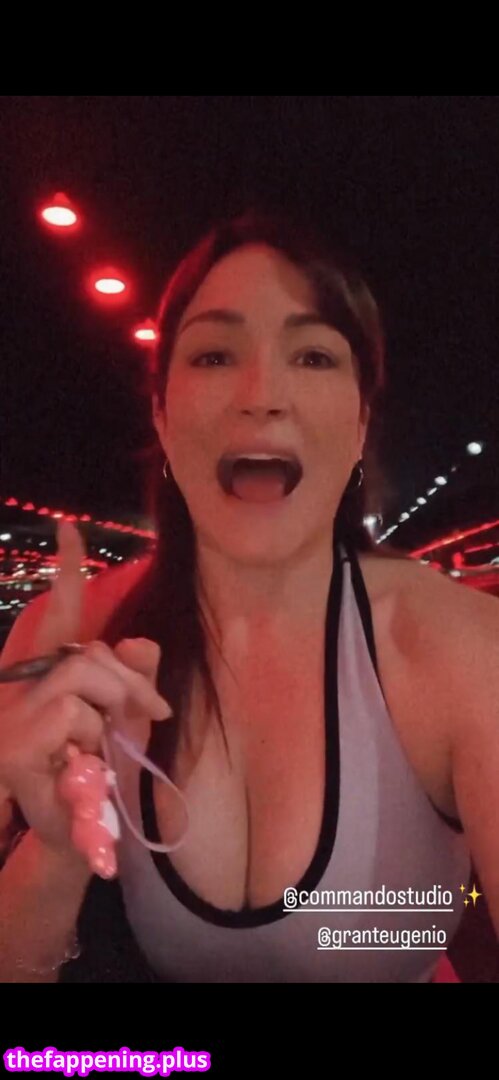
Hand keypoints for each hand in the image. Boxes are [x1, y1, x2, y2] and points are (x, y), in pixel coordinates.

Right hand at [0, 521, 170, 863]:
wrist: (74, 841)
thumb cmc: (97, 782)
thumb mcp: (124, 727)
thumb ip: (133, 683)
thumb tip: (139, 644)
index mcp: (50, 680)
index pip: (59, 617)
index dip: (66, 572)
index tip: (69, 529)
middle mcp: (25, 688)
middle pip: (86, 650)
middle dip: (127, 679)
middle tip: (154, 710)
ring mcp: (13, 713)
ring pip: (81, 673)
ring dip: (111, 708)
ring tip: (105, 747)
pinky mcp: (15, 740)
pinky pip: (72, 711)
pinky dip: (91, 735)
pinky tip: (81, 763)